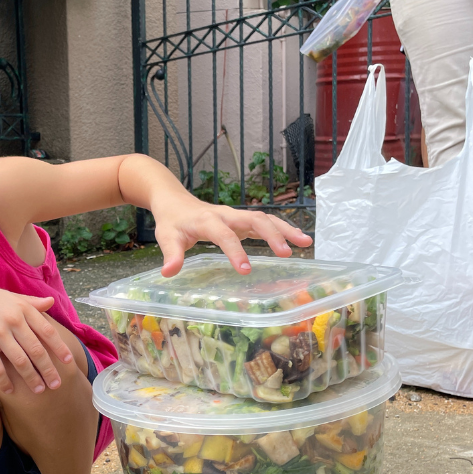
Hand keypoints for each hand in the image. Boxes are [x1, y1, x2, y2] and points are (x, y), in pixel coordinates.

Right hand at [0, 281, 76, 395]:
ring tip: (39, 390)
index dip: (60, 349)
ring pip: (20, 362)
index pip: (47, 332)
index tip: (69, 363)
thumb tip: (51, 301)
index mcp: (22, 309)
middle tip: (57, 384)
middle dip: (49, 370)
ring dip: (31, 379)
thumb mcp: (9, 297)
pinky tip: (11, 391)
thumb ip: (31, 302)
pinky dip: (4, 382)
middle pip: (37, 350)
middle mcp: (12, 320)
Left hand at [150, 193, 312, 276]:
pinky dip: (282, 229)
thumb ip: (171, 255)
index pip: (224, 235)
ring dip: (285, 229)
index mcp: (207, 220)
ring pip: (265, 218)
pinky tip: (298, 239)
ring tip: (306, 242)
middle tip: (287, 253)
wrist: (175, 200)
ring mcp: (236, 216)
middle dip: (271, 235)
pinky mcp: (242, 219)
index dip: (235, 251)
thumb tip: (169, 273)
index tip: (246, 270)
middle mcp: (226, 215)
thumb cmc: (172, 221)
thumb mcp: (166, 237)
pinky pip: (265, 222)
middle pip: (254, 219)